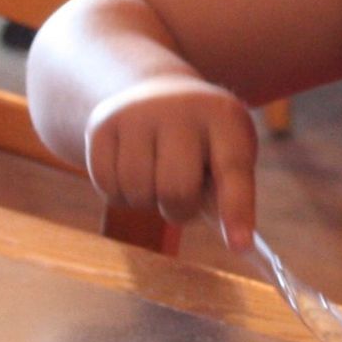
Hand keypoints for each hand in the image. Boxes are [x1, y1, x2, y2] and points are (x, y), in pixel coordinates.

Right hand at [83, 73, 258, 246]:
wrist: (155, 93)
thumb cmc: (205, 139)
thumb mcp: (228, 151)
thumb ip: (229, 191)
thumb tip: (231, 239)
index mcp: (224, 116)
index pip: (233, 171)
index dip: (236, 211)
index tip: (240, 247)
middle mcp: (181, 108)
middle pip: (175, 190)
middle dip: (180, 211)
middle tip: (183, 201)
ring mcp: (137, 113)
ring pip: (137, 192)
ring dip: (148, 203)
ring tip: (158, 179)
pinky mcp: (101, 125)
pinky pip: (107, 186)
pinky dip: (121, 195)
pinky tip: (133, 173)